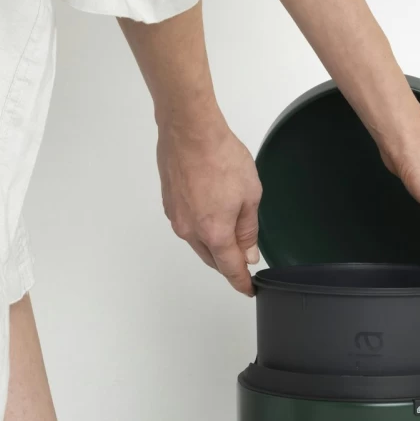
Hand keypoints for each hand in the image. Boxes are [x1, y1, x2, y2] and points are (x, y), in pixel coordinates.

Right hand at [156, 121, 261, 295]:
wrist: (189, 130)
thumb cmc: (220, 157)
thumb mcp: (250, 196)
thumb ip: (249, 230)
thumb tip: (248, 254)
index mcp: (214, 232)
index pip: (230, 268)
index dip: (241, 282)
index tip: (248, 290)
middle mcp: (191, 231)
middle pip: (212, 259)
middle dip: (228, 264)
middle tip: (243, 262)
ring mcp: (177, 218)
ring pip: (198, 244)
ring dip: (214, 245)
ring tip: (230, 234)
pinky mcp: (169, 205)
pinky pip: (187, 227)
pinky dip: (201, 229)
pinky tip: (211, 214)